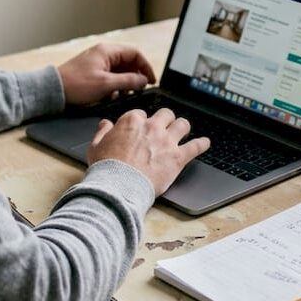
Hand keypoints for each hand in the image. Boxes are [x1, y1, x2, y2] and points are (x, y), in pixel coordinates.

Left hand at [58, 43, 156, 105]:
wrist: (53, 91)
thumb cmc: (76, 85)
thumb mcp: (106, 84)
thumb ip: (128, 81)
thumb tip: (144, 81)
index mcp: (107, 51)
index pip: (135, 54)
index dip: (146, 67)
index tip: (151, 81)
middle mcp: (104, 54)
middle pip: (128, 63)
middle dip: (134, 78)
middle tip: (138, 90)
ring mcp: (98, 63)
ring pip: (120, 72)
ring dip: (124, 84)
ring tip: (122, 95)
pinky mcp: (93, 73)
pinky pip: (110, 78)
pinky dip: (114, 87)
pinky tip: (110, 96)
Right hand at [87, 108, 210, 194]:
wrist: (118, 186)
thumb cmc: (106, 168)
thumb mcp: (95, 147)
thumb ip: (102, 133)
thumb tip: (105, 124)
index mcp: (132, 122)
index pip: (141, 114)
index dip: (141, 122)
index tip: (141, 130)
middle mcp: (152, 127)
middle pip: (165, 114)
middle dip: (165, 120)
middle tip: (164, 127)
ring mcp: (166, 141)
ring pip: (183, 124)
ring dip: (183, 127)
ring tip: (183, 131)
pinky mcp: (178, 157)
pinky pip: (196, 146)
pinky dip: (202, 144)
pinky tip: (205, 143)